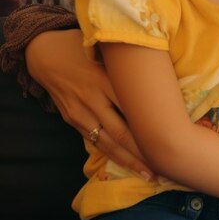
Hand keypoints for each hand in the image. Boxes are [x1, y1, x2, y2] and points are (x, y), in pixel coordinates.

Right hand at [26, 29, 154, 179]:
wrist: (45, 53)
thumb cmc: (84, 46)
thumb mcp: (108, 50)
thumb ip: (129, 64)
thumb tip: (162, 72)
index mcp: (106, 78)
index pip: (133, 107)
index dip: (151, 124)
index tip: (171, 135)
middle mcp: (93, 98)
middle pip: (121, 131)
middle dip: (142, 151)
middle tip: (164, 165)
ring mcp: (80, 112)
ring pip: (107, 142)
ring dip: (128, 160)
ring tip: (148, 174)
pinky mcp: (71, 120)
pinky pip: (93, 141)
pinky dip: (110, 154)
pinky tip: (125, 164)